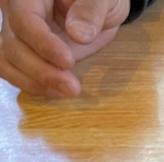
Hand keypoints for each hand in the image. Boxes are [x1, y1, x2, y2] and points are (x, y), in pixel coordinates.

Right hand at [0, 0, 129, 97]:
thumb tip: (78, 34)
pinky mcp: (25, 51)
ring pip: (8, 61)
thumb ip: (90, 11)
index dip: (43, 44)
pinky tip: (58, 92)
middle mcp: (15, 11)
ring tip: (68, 91)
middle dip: (41, 71)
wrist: (96, 8)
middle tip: (72, 88)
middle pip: (13, 44)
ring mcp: (17, 33)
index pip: (25, 19)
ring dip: (35, 82)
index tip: (68, 61)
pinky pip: (15, 70)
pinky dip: (33, 85)